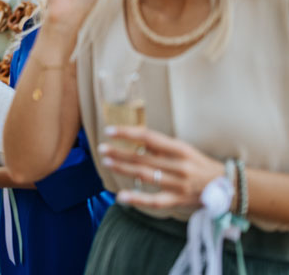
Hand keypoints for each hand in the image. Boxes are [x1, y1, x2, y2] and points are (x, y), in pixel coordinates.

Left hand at [99, 126, 224, 209]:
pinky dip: (137, 199)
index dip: (128, 133)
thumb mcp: (184, 150)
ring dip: (124, 169)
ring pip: (145, 176)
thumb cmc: (201, 165)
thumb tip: (136, 139)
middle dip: (120, 152)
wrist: (230, 187)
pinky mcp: (178, 200)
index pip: (149, 138)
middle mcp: (179, 165)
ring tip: (107, 163)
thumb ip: (161, 147)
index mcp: (180, 149)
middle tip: (102, 148)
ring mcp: (179, 184)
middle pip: (143, 157)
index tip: (110, 130)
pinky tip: (121, 197)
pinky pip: (155, 201)